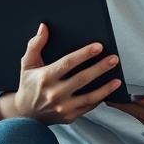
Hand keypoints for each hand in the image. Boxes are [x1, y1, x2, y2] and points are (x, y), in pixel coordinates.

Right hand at [0, 23, 121, 124]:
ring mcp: (62, 107)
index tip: (98, 46)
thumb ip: (35, 45)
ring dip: (105, 88)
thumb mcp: (27, 65)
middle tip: (114, 59)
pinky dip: (100, 98)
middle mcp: (54, 93)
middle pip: (82, 79)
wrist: (25, 115)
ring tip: (117, 79)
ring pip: (89, 97)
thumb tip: (44, 27)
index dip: (84, 54)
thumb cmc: (29, 86)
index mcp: (45, 78)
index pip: (67, 63)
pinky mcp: (69, 116)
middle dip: (100, 68)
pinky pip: (88, 106)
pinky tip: (109, 91)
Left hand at [109, 77, 143, 143]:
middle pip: (141, 113)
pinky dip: (133, 112)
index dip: (137, 98)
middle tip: (109, 94)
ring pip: (139, 117)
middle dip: (124, 104)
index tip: (124, 90)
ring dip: (126, 108)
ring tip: (112, 98)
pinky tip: (124, 105)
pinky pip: (142, 120)